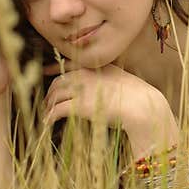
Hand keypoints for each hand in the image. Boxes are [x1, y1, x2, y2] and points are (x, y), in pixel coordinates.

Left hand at [41, 62, 162, 130]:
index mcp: (96, 67)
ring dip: (48, 105)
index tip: (48, 75)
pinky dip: (50, 116)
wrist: (141, 105)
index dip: (56, 71)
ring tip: (46, 113)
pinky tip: (48, 123)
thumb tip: (105, 91)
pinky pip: (57, 110)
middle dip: (51, 92)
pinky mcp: (79, 105)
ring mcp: (81, 89)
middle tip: (48, 102)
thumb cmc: (138, 97)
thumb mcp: (123, 81)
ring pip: (55, 95)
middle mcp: (85, 74)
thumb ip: (109, 81)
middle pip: (59, 81)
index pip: (69, 66)